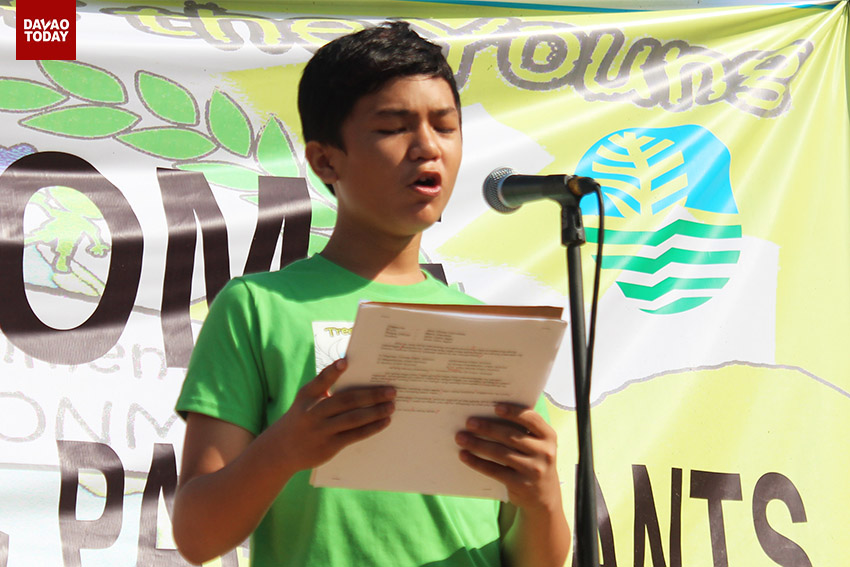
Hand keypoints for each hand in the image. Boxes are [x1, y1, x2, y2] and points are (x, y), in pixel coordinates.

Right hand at [269, 359, 395, 472]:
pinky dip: (372, 427)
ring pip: (353, 419)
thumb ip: (324, 386)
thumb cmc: (303, 417)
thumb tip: (350, 369)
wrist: (284, 449)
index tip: (346, 362)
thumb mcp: (306, 399)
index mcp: (307, 396)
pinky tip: (384, 421)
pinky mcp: (329, 446)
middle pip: (346, 400)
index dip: (332, 371)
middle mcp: (313, 412)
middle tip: (391, 390)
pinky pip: (355, 435)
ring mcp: (321, 430)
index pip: (320, 381)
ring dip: (375, 412)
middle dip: (371, 395)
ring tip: (391, 406)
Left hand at [455, 403, 560, 510]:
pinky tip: (464, 455)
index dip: (513, 412)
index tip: (495, 407)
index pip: (532, 419)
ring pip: (500, 452)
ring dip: (477, 443)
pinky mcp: (520, 484)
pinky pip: (494, 470)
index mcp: (549, 437)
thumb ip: (522, 432)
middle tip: (469, 422)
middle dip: (487, 427)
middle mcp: (544, 452)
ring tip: (461, 437)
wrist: (543, 497)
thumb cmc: (533, 462)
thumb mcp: (537, 446)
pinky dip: (476, 462)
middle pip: (511, 436)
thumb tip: (488, 415)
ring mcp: (533, 470)